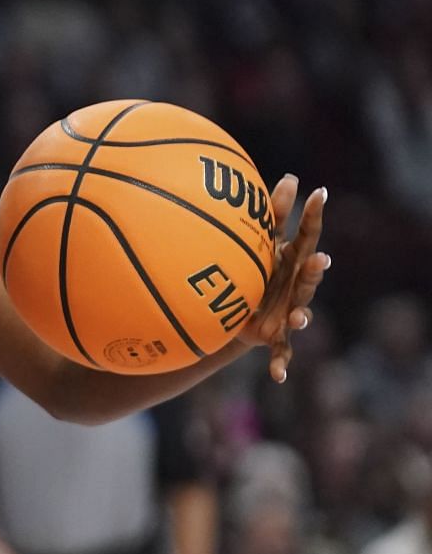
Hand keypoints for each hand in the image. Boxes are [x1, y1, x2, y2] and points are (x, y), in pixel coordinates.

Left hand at [233, 175, 328, 382]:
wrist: (234, 312)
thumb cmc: (252, 269)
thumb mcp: (257, 241)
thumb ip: (271, 213)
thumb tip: (291, 177)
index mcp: (292, 260)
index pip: (307, 234)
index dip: (313, 214)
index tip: (319, 193)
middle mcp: (296, 286)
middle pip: (309, 277)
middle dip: (314, 271)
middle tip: (319, 260)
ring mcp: (289, 312)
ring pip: (300, 314)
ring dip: (301, 316)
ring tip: (298, 319)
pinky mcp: (275, 337)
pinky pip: (280, 352)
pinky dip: (280, 364)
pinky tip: (278, 376)